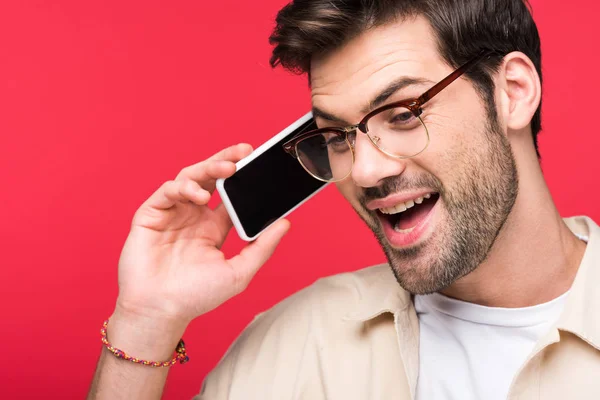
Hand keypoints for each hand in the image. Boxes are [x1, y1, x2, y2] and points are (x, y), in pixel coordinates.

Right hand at [114, 143, 290, 328]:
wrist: (160, 311)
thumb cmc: (197, 296)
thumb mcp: (238, 272)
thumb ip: (262, 247)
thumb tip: (286, 223)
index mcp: (212, 227)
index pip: (230, 194)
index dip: (243, 178)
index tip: (260, 165)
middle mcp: (192, 216)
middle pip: (211, 178)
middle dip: (227, 160)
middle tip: (246, 150)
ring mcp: (172, 214)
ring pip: (190, 178)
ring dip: (209, 168)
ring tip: (228, 168)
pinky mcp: (151, 214)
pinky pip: (168, 191)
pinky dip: (184, 187)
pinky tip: (199, 195)